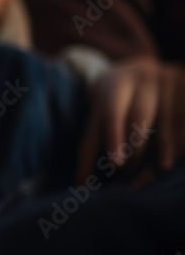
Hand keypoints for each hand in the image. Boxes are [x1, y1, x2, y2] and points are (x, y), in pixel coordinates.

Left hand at [76, 57, 184, 181]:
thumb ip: (93, 143)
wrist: (145, 71)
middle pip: (139, 119)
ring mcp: (167, 80)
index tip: (116, 163)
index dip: (114, 137)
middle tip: (130, 179)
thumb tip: (80, 182)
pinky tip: (172, 159)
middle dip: (135, 151)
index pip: (112, 112)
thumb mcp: (101, 112)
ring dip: (161, 151)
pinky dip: (179, 143)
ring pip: (166, 122)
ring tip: (158, 171)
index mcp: (115, 82)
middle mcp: (142, 77)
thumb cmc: (117, 101)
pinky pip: (183, 121)